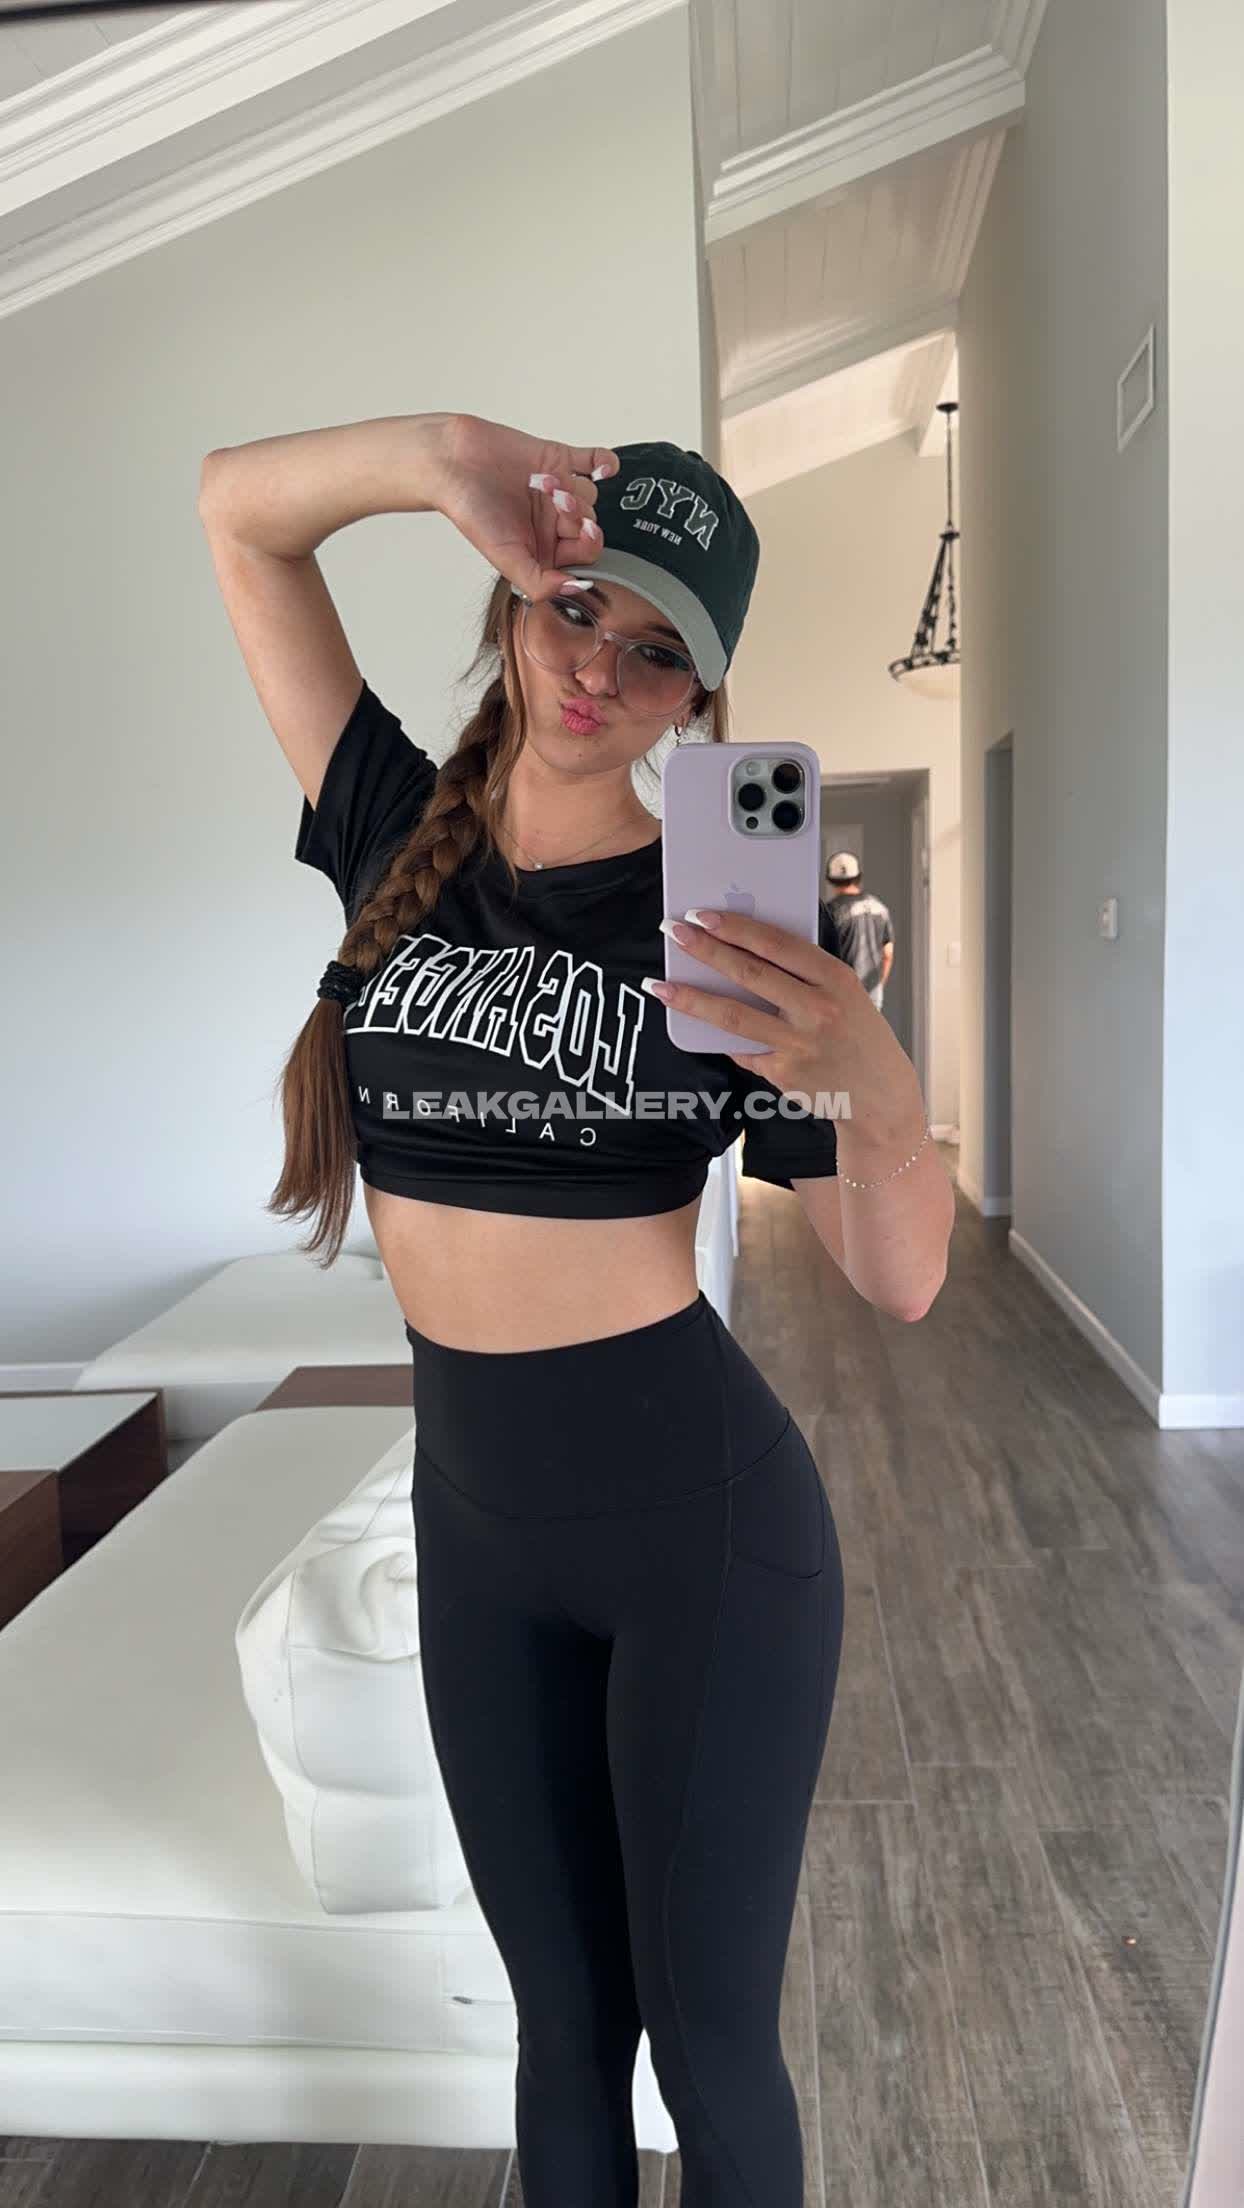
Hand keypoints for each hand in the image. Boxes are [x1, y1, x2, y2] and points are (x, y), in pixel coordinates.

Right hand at [436, 412, 619, 602]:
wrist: (452, 463)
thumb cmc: (470, 510)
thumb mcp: (505, 558)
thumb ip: (539, 583)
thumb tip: (575, 590)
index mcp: (544, 548)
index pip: (584, 555)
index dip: (587, 544)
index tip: (579, 533)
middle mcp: (553, 522)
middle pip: (590, 523)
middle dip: (577, 513)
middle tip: (555, 502)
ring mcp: (558, 490)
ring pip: (591, 493)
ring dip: (575, 488)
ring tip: (542, 481)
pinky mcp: (558, 459)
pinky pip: (596, 462)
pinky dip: (605, 463)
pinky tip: (603, 468)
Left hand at [657, 908, 924, 1150]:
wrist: (880, 1097)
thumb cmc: (859, 1036)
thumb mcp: (846, 994)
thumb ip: (804, 975)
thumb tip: (744, 952)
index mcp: (835, 979)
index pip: (778, 944)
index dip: (737, 928)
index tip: (704, 914)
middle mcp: (818, 1010)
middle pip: (750, 975)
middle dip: (705, 951)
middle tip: (672, 933)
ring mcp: (799, 1045)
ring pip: (733, 1016)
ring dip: (691, 998)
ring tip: (660, 984)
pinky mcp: (783, 1073)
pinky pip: (742, 1049)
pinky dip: (720, 1037)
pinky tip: (694, 1025)